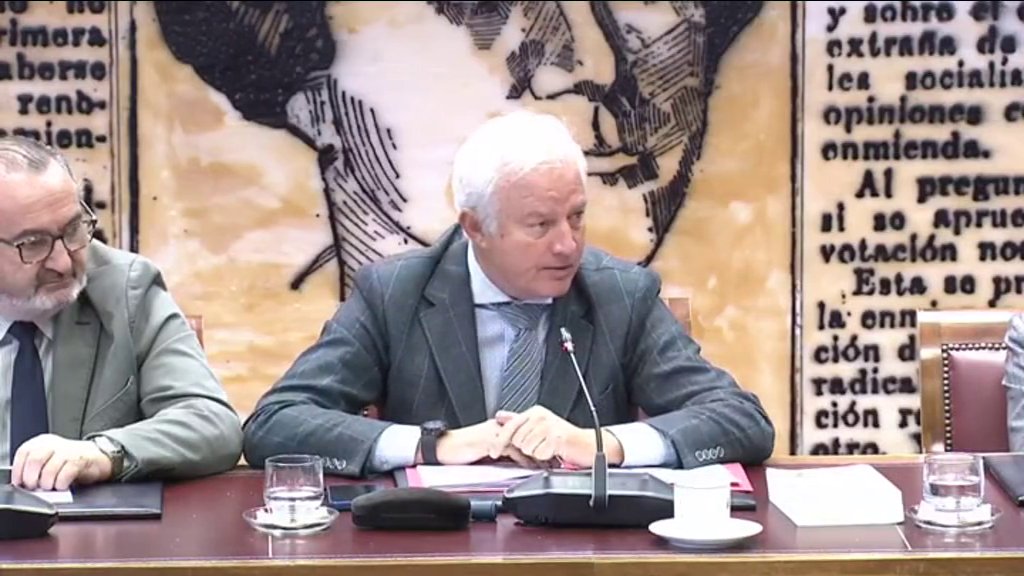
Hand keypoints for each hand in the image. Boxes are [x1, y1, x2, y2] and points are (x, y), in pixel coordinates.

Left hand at [11, 434, 113, 490]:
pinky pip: (65, 475)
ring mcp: (68, 451)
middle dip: (32, 479)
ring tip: (51, 486)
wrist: (97, 457)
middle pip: (35, 461)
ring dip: (47, 484)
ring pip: (49, 471)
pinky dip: (61, 484)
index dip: (19, 470)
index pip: (24, 452)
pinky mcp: (80, 460)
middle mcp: (54, 444)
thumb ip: (36, 466)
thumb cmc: (70, 461)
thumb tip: (24, 482)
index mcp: (42, 442)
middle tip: (36, 487)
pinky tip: (62, 485)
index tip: (20, 482)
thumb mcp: (49, 459)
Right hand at [429, 420, 547, 467]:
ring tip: (548, 464)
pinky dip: (523, 458)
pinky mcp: (490, 440)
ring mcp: (495, 432)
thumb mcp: (486, 452)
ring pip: (523, 440)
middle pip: (528, 434)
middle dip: (543, 447)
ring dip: (537, 453)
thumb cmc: (461, 451)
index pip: (525, 432)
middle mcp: (500, 427)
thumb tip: (517, 465)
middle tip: (557, 459)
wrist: (443, 449)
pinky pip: (511, 448)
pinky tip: (531, 466)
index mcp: (500, 427)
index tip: (553, 453)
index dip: (540, 442)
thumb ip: (502, 455)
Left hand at [491, 406, 623, 467]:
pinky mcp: (556, 437)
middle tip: (539, 448)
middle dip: (525, 449)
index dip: (499, 441)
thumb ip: (520, 422)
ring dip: (536, 454)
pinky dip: (545, 457)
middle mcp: (541, 416)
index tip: (493, 452)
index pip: (510, 426)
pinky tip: (553, 453)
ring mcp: (549, 426)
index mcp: (535, 413)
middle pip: (517, 440)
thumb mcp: (540, 427)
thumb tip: (500, 416)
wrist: (589, 445)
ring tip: (547, 449)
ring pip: (526, 448)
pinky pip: (539, 454)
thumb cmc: (565, 439)